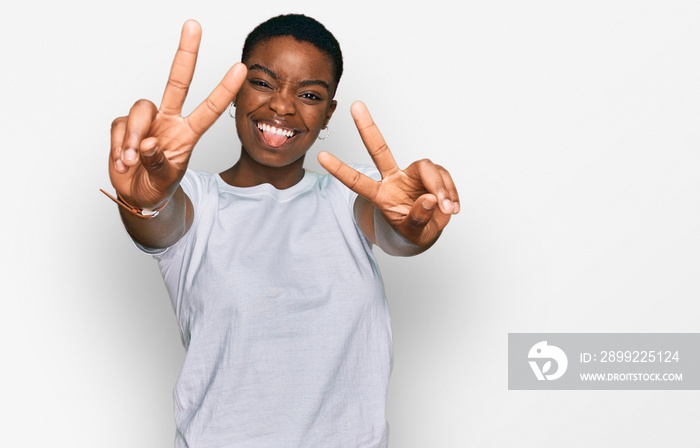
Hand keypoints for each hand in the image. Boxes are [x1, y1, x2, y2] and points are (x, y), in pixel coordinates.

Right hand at [108, 20, 246, 208]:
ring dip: (134, 136)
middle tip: (194, 25)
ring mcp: (147, 122)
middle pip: (177, 82)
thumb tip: (149, 144)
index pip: (210, 109)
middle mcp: (169, 121)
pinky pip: (120, 125)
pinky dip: (120, 145)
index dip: (224, 90)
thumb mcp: (165, 181)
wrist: (137, 196)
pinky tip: (124, 161)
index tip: (239, 69)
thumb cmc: (158, 186)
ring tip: (132, 160)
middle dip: (186, 53)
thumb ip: (159, 164)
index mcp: (188, 134)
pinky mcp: (124, 125)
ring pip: (141, 108)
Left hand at [318, 101, 458, 246]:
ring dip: (440, 188)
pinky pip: (444, 177)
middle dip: (367, 128)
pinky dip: (450, 192)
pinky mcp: (431, 174)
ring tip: (448, 209)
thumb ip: (417, 218)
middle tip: (355, 106)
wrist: (428, 231)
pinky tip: (451, 206)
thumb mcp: (412, 233)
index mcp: (381, 195)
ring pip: (427, 168)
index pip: (358, 182)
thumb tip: (429, 198)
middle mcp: (393, 179)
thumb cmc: (412, 231)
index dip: (341, 170)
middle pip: (379, 149)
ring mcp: (412, 175)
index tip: (321, 156)